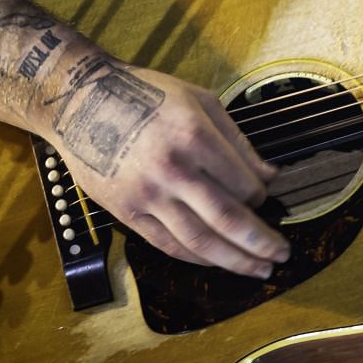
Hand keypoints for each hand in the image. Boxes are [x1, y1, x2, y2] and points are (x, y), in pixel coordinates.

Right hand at [41, 52, 289, 277]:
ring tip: (259, 269)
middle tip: (283, 255)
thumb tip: (270, 177)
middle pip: (227, 220)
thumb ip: (237, 141)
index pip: (244, 184)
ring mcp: (147, 196)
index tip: (266, 199)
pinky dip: (196, 259)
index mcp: (195, 137)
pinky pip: (167, 245)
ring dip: (234, 261)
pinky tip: (216, 263)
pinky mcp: (126, 212)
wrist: (80, 101)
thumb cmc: (146, 93)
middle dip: (261, 243)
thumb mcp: (200, 101)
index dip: (263, 198)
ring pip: (199, 242)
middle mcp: (173, 171)